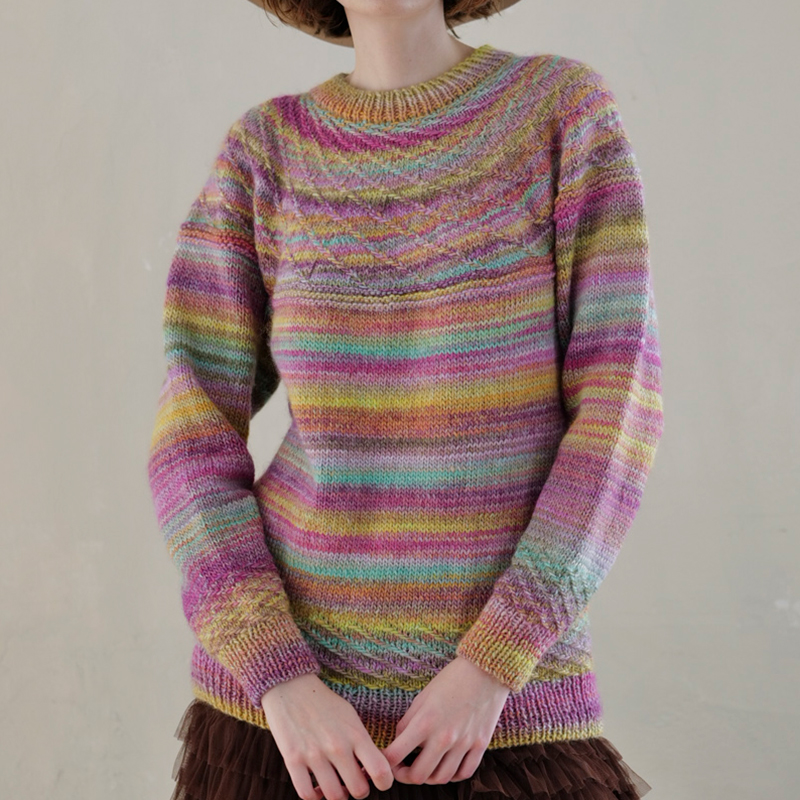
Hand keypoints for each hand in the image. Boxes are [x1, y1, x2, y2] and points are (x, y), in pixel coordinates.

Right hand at [261, 673, 393, 799]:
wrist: (291, 687)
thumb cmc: (325, 704)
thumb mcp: (350, 717)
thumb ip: (362, 743)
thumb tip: (373, 771)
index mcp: (355, 734)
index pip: (380, 770)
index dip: (385, 783)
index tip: (380, 781)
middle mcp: (337, 746)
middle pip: (359, 790)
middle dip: (359, 790)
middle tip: (354, 782)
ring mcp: (314, 754)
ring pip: (334, 797)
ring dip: (338, 795)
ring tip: (336, 786)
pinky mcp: (293, 760)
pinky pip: (307, 795)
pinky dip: (314, 797)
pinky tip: (317, 787)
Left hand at [380, 656, 510, 785]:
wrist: (485, 670)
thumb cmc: (451, 680)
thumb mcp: (423, 697)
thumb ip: (408, 722)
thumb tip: (399, 743)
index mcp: (425, 722)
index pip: (396, 755)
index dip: (386, 763)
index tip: (385, 762)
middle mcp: (444, 737)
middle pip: (418, 775)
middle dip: (405, 775)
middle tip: (402, 769)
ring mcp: (464, 743)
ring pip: (441, 778)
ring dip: (428, 777)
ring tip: (424, 767)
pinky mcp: (480, 745)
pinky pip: (464, 773)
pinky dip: (453, 775)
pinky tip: (446, 766)